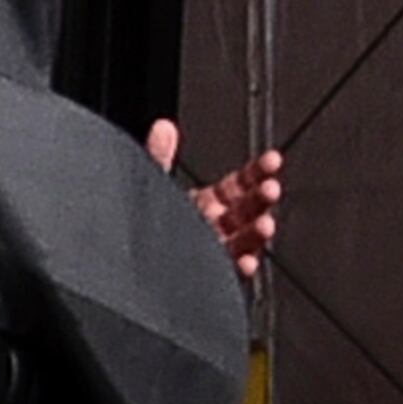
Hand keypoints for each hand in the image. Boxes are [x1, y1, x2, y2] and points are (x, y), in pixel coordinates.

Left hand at [146, 120, 282, 281]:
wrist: (130, 263)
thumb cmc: (145, 224)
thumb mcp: (152, 184)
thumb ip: (158, 157)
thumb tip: (162, 127)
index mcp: (207, 204)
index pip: (240, 184)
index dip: (257, 171)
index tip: (272, 160)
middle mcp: (216, 227)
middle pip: (246, 211)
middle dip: (261, 199)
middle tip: (270, 190)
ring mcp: (214, 252)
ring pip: (243, 242)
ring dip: (256, 234)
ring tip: (265, 225)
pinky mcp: (209, 276)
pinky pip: (229, 273)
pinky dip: (239, 268)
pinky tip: (246, 262)